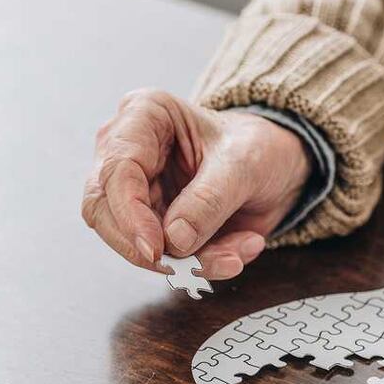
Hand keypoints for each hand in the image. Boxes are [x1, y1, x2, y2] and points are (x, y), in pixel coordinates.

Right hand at [82, 89, 311, 278]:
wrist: (278, 166)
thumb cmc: (258, 147)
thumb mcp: (244, 164)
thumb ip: (210, 199)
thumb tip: (174, 239)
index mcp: (144, 115)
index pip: (116, 170)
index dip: (129, 215)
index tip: (156, 249)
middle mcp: (129, 151)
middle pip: (105, 211)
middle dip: (150, 248)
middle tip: (192, 267)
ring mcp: (137, 190)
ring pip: (134, 242)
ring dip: (187, 261)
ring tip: (235, 256)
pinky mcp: (152, 222)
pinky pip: (164, 256)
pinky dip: (201, 263)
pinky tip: (238, 250)